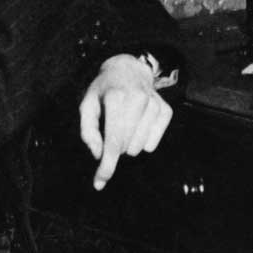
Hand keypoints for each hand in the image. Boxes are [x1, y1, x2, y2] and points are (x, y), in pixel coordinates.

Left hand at [79, 53, 173, 190]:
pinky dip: (142, 141)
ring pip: (139, 147)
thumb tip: (99, 154)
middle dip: (114, 148)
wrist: (129, 69)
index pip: (112, 141)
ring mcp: (154, 104)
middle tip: (110, 132)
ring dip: (128, 144)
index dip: (106, 165)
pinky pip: (152, 143)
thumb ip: (88, 130)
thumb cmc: (104, 91)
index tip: (99, 183)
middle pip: (125, 147)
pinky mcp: (166, 110)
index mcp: (115, 97)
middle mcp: (137, 99)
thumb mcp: (87, 105)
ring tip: (123, 126)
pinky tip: (137, 125)